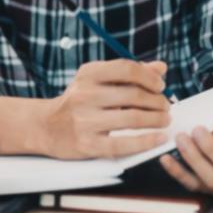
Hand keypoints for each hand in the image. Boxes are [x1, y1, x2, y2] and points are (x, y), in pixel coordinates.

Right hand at [33, 59, 171, 158]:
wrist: (46, 127)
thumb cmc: (78, 102)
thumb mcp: (97, 81)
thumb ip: (128, 74)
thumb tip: (161, 68)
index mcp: (88, 75)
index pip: (127, 69)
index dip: (150, 77)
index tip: (160, 86)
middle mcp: (84, 95)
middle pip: (133, 95)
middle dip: (157, 101)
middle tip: (166, 107)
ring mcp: (84, 120)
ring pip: (133, 119)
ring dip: (156, 120)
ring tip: (164, 120)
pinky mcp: (88, 144)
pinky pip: (124, 143)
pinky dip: (147, 141)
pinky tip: (158, 138)